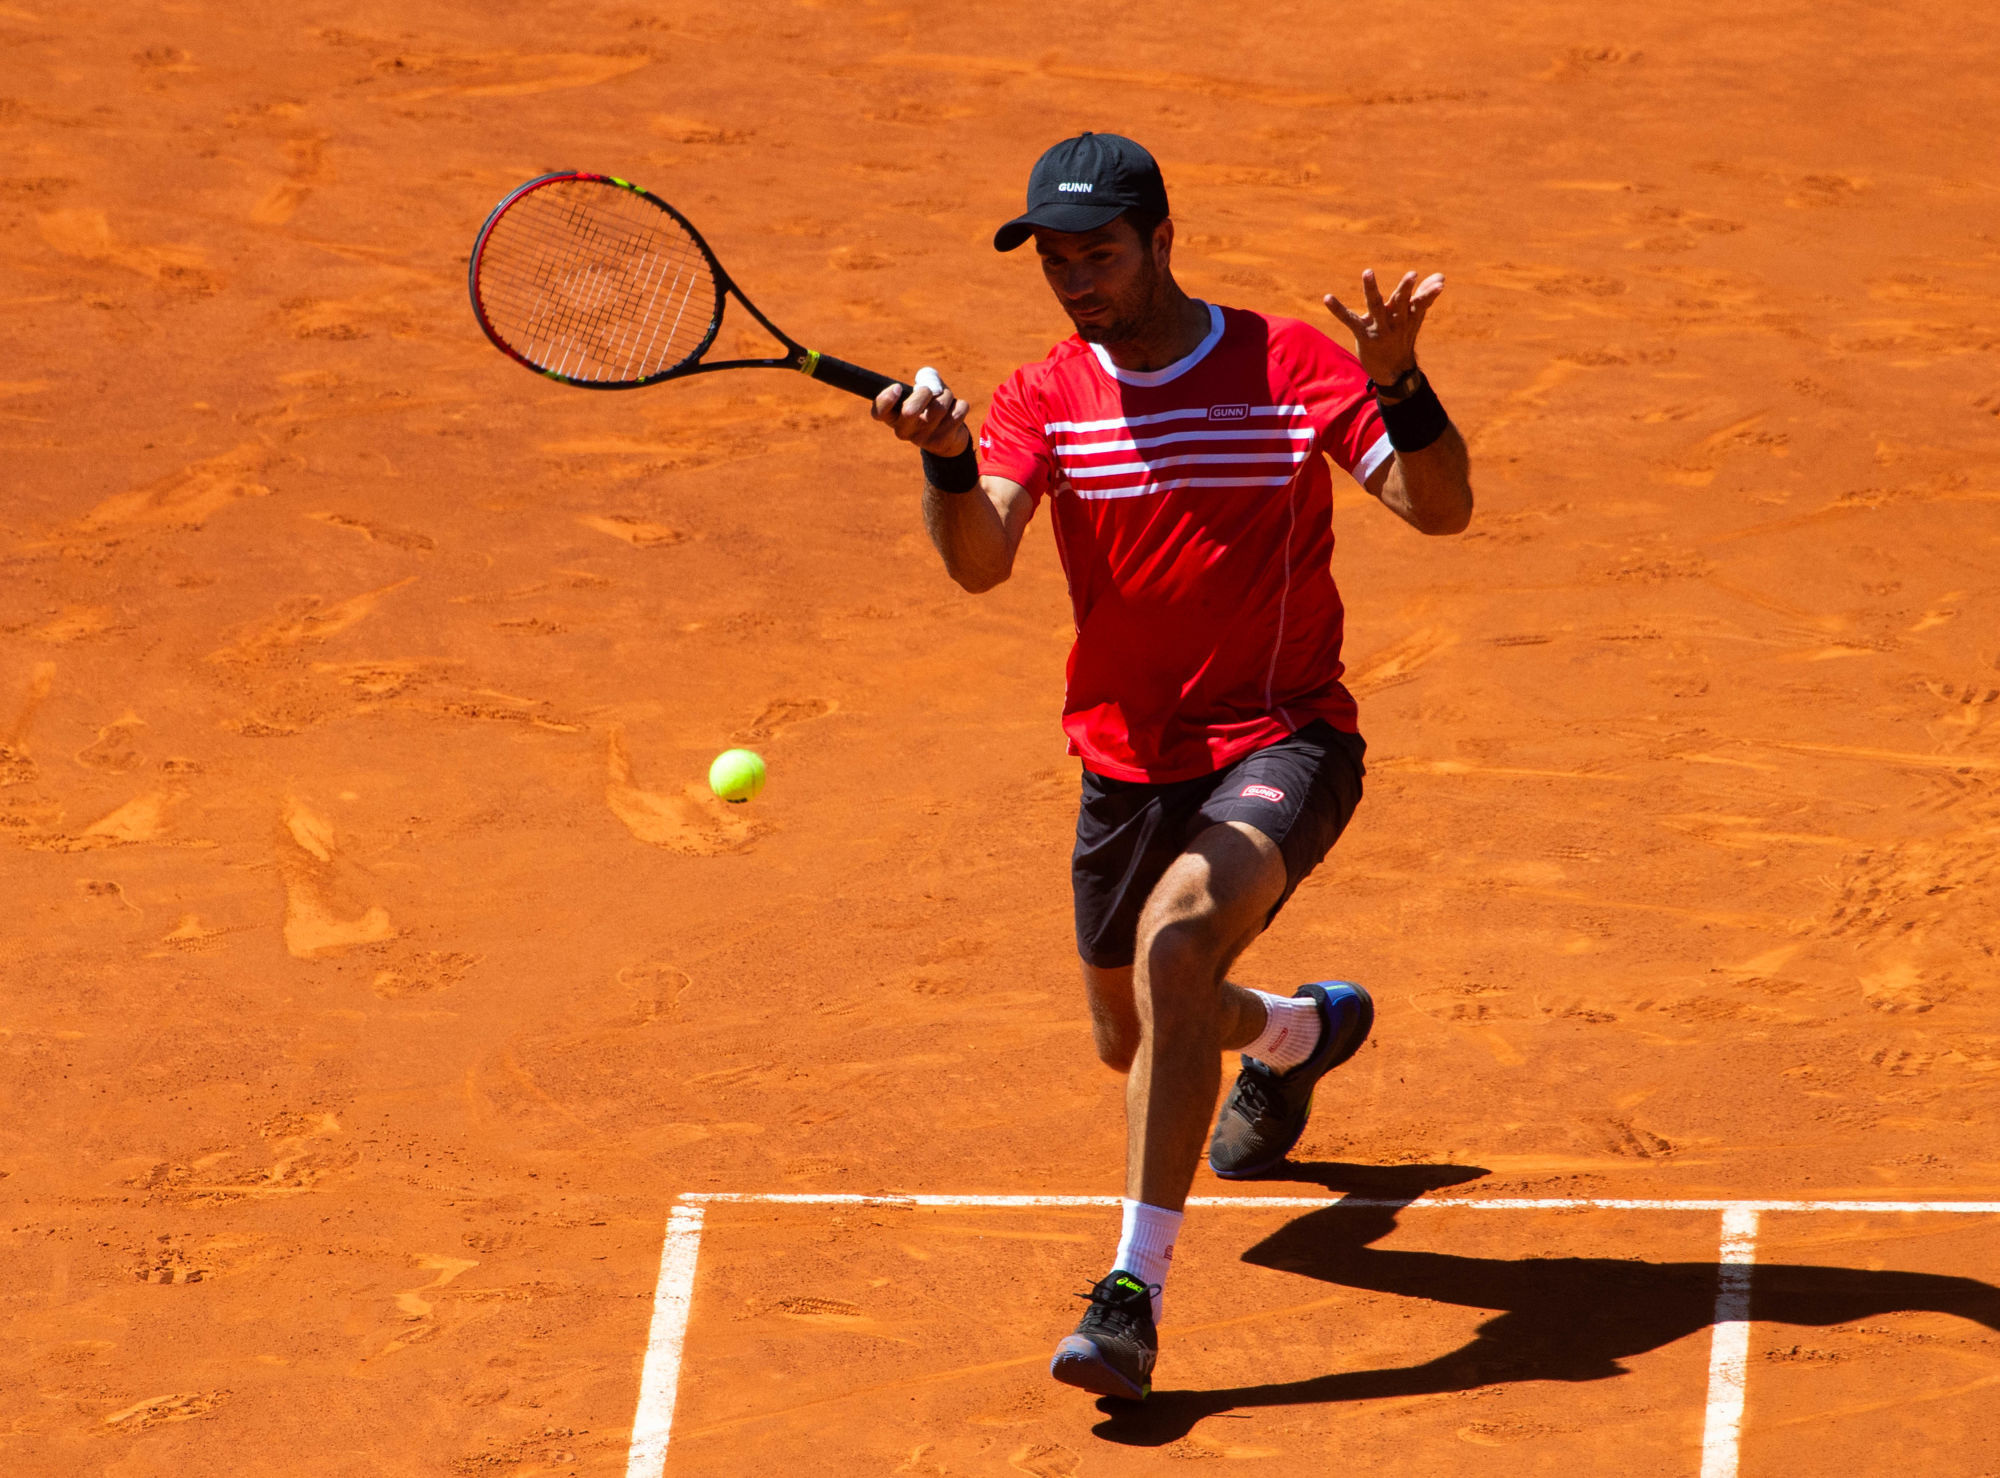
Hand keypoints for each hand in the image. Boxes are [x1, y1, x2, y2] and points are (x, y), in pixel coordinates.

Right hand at [871, 368, 970, 455]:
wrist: (948, 440)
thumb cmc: (930, 408)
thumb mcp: (923, 393)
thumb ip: (926, 381)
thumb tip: (932, 382)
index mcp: (892, 418)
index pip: (878, 412)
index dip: (886, 399)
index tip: (898, 387)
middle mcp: (903, 431)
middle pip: (910, 411)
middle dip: (924, 393)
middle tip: (929, 391)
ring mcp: (922, 439)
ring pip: (939, 407)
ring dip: (947, 395)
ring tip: (946, 400)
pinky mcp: (941, 442)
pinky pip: (957, 412)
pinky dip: (961, 406)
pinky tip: (955, 412)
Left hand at [1323, 270, 1443, 385]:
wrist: (1393, 370)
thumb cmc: (1403, 337)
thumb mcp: (1415, 317)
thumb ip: (1425, 296)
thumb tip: (1441, 275)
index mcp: (1408, 315)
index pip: (1421, 302)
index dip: (1429, 293)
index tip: (1440, 282)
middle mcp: (1395, 322)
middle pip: (1401, 303)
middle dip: (1406, 289)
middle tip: (1412, 274)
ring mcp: (1380, 329)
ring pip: (1376, 307)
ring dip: (1372, 289)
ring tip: (1368, 272)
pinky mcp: (1364, 335)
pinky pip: (1350, 320)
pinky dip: (1338, 309)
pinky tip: (1327, 297)